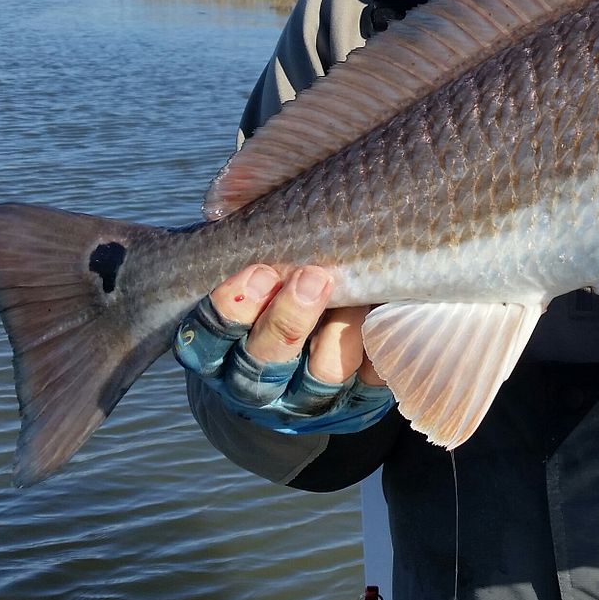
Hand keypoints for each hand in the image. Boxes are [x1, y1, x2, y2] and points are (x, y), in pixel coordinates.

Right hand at [173, 264, 393, 434]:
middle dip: (288, 319)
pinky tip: (389, 319)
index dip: (232, 306)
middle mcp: (255, 382)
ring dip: (341, 334)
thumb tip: (236, 197)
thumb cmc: (264, 293)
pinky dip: (381, 350)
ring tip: (359, 296)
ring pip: (321, 376)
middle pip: (265, 360)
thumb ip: (242, 243)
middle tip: (313, 277)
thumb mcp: (241, 271)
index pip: (209, 337)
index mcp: (216, 350)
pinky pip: (371, 381)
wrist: (291, 369)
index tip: (260, 269)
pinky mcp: (354, 402)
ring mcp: (305, 398)